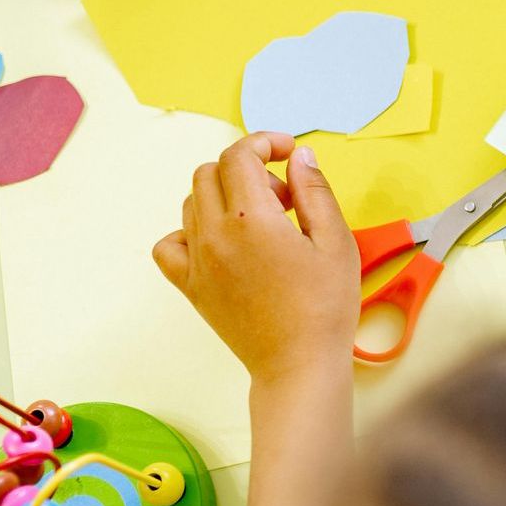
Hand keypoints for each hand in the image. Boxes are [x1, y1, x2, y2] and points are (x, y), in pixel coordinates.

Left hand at [153, 132, 358, 385]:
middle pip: (211, 172)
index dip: (264, 142)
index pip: (239, 155)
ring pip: (192, 201)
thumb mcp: (336, 240)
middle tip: (284, 196)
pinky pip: (169, 243)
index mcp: (250, 218)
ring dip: (224, 196)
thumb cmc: (325, 306)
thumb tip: (299, 156)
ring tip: (261, 221)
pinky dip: (190, 231)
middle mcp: (214, 234)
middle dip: (247, 169)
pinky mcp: (190, 285)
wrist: (299, 363)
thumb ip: (314, 190)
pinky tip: (222, 242)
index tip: (287, 152)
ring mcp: (196, 261)